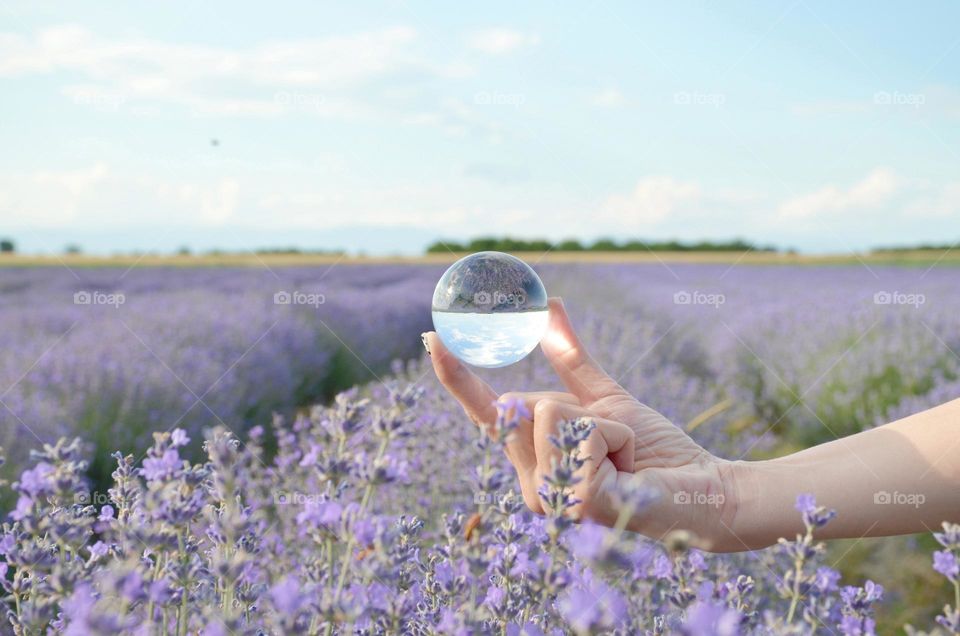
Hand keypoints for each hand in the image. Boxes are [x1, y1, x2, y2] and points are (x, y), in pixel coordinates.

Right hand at [425, 298, 738, 549]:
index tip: (430, 337)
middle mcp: (531, 485)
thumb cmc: (653, 451)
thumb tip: (549, 305)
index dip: (458, 376)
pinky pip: (579, 430)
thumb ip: (571, 358)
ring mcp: (548, 499)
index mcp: (534, 460)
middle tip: (615, 441)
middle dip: (577, 406)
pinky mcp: (571, 501)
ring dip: (601, 422)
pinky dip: (614, 434)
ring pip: (549, 412)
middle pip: (523, 404)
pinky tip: (628, 468)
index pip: (488, 413)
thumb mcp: (605, 397)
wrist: (701, 487)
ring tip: (623, 455)